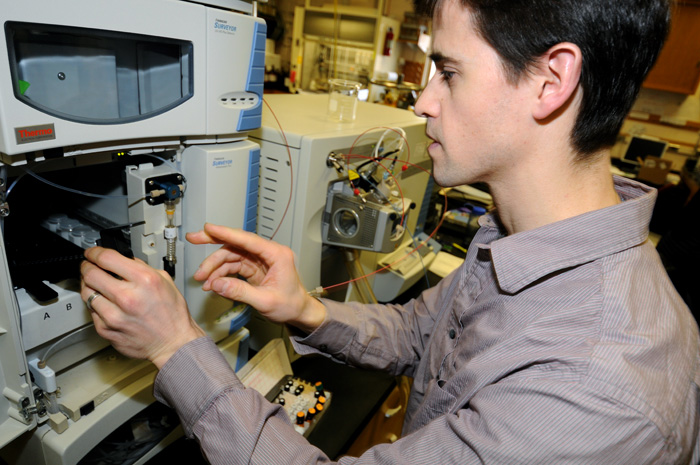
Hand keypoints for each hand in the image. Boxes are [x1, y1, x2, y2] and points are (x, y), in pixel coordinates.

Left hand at [80, 247, 205, 368]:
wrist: (173, 343)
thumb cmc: (172, 315)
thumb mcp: (166, 281)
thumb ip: (143, 268)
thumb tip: (125, 260)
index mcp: (144, 280)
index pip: (107, 259)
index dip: (95, 252)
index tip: (93, 252)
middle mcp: (128, 297)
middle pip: (91, 274)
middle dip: (88, 266)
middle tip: (89, 266)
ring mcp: (114, 315)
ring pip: (86, 292)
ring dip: (89, 285)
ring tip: (96, 285)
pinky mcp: (106, 330)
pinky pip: (91, 311)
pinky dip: (96, 304)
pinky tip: (105, 303)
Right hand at [187, 223, 325, 333]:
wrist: (299, 312)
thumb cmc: (291, 304)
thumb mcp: (265, 301)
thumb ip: (240, 292)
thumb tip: (217, 284)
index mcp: (277, 254)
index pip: (247, 239)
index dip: (226, 233)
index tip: (208, 228)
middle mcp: (268, 253)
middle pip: (236, 243)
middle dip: (213, 243)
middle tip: (193, 239)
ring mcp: (259, 260)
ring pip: (231, 255)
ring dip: (214, 266)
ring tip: (202, 279)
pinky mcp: (253, 268)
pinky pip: (233, 266)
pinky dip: (221, 274)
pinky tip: (212, 283)